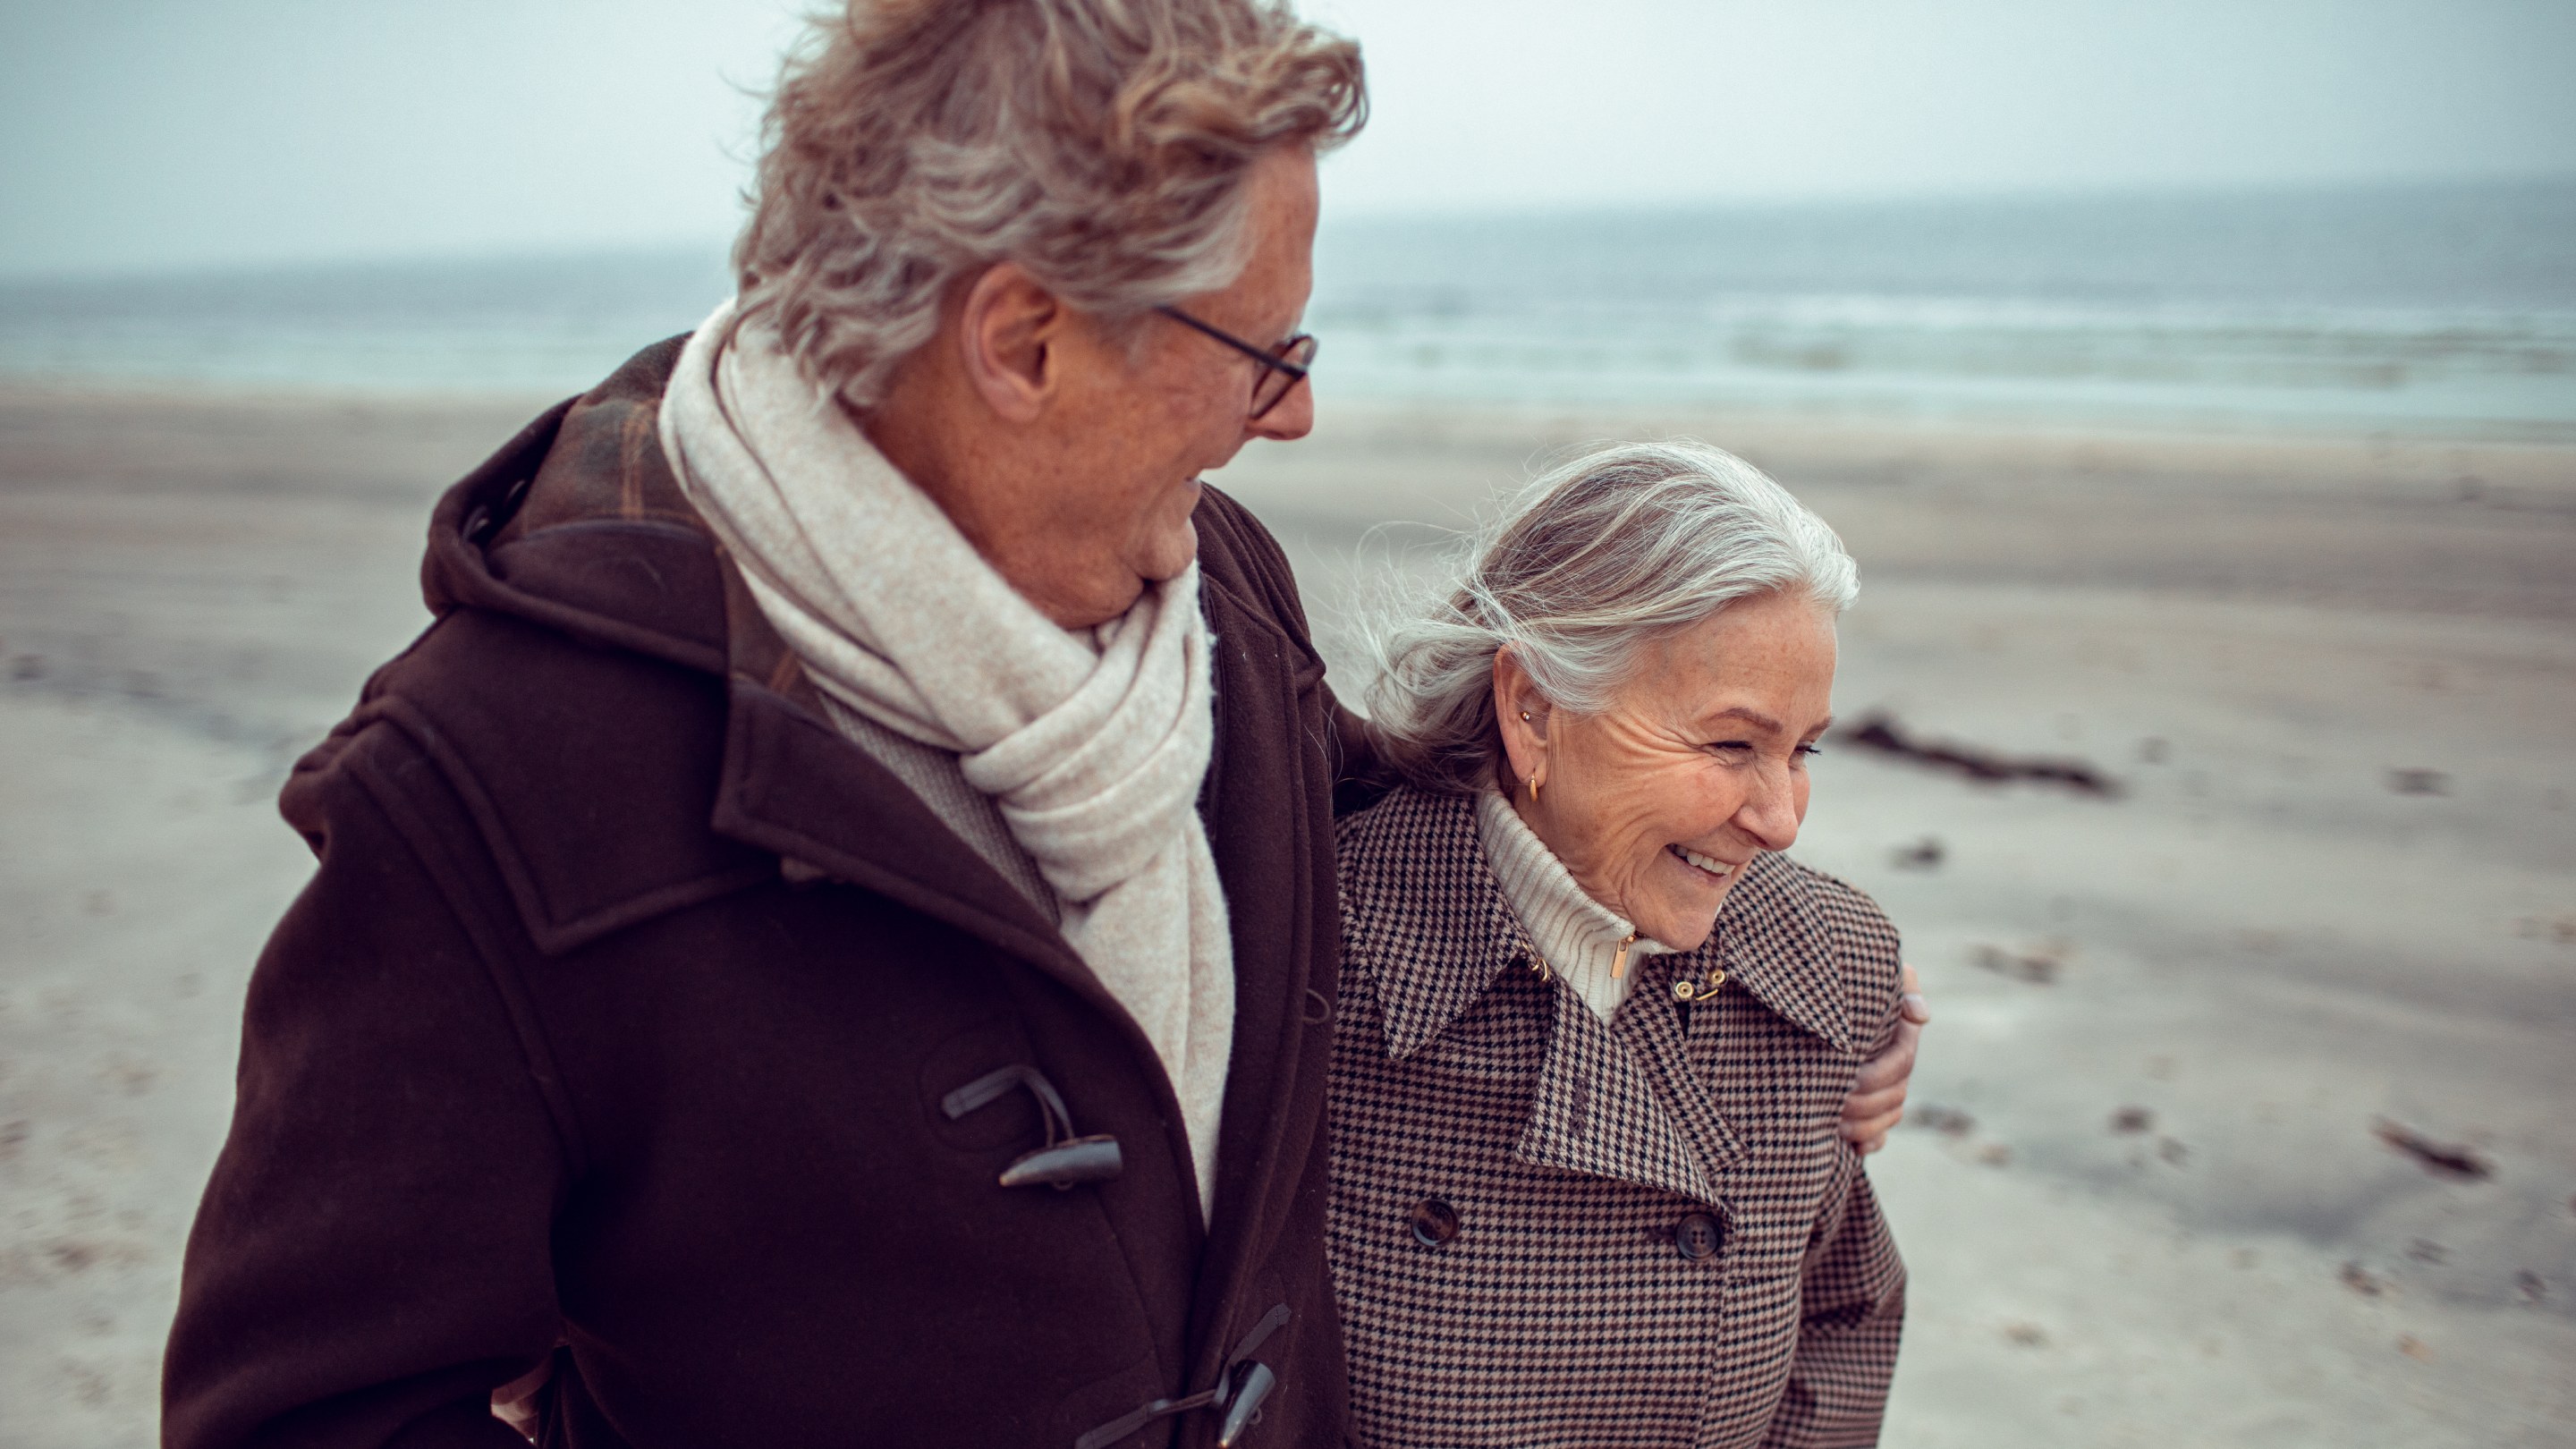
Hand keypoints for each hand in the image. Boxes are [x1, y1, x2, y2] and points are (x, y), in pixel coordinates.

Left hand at [1840, 963, 1927, 1153]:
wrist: (1812, 990)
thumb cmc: (1844, 974)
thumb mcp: (1872, 970)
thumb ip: (1900, 984)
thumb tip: (1919, 1015)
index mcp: (1898, 1034)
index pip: (1901, 1063)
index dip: (1878, 1074)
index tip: (1848, 1077)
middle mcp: (1894, 1064)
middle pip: (1895, 1097)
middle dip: (1865, 1105)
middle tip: (1830, 1106)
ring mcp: (1883, 1088)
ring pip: (1889, 1118)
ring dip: (1865, 1126)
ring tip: (1831, 1124)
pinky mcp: (1865, 1108)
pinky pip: (1878, 1136)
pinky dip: (1869, 1144)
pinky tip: (1853, 1149)